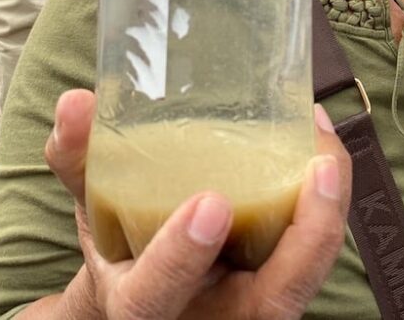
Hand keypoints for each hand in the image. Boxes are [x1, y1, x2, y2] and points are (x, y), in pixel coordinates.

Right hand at [39, 90, 350, 319]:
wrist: (150, 295)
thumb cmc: (124, 252)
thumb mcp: (95, 213)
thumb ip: (80, 161)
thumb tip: (75, 103)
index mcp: (143, 307)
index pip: (153, 299)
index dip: (178, 260)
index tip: (209, 204)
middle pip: (273, 303)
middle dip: (304, 240)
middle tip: (319, 169)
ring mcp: (252, 311)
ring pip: (308, 278)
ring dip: (328, 213)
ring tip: (327, 147)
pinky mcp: (283, 289)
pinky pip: (315, 256)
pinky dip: (327, 207)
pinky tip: (325, 151)